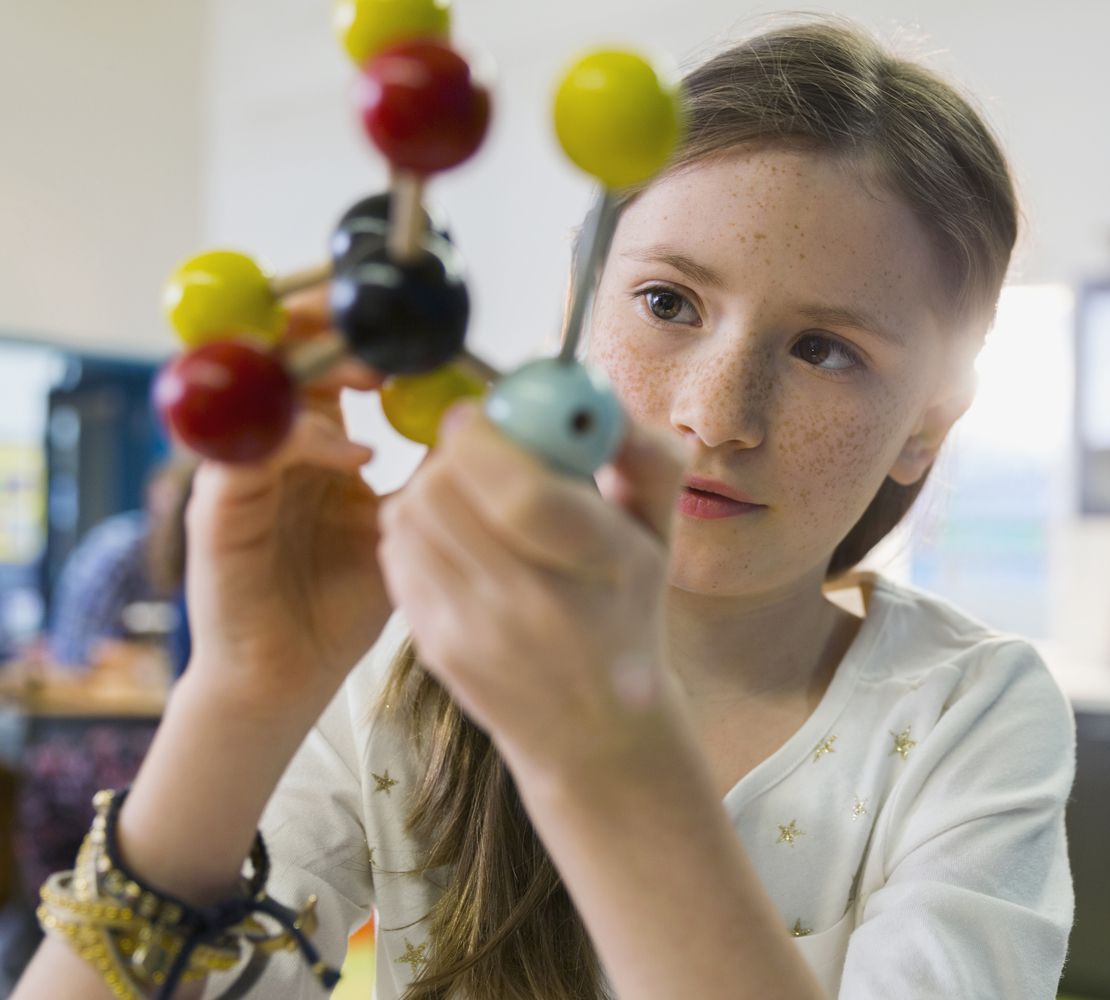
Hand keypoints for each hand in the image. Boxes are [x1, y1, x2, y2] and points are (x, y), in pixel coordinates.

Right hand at [182, 286, 392, 705]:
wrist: (290, 676)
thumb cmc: (344, 601)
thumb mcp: (407, 526)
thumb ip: (434, 476)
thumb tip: (488, 427)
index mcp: (311, 442)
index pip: (321, 361)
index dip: (353, 329)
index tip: (408, 319)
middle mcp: (268, 446)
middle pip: (276, 353)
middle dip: (322, 324)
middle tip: (378, 321)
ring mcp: (238, 474)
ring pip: (258, 389)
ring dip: (315, 370)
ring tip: (373, 370)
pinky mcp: (219, 511)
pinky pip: (252, 454)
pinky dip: (305, 442)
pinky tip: (356, 455)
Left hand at [376, 400, 688, 777]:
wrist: (595, 732)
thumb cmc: (626, 615)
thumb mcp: (658, 537)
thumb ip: (644, 458)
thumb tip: (596, 398)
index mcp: (603, 568)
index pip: (524, 493)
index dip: (489, 435)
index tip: (490, 412)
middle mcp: (533, 607)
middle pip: (444, 491)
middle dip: (455, 452)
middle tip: (481, 449)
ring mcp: (474, 630)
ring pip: (409, 513)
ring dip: (432, 484)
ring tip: (471, 496)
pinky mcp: (433, 644)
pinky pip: (397, 550)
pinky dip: (418, 527)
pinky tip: (456, 539)